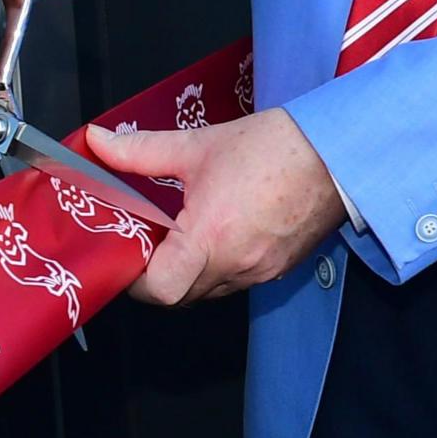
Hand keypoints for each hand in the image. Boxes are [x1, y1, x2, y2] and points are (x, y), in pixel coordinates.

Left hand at [87, 110, 349, 305]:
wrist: (340, 152)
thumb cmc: (274, 147)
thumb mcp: (198, 146)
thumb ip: (140, 150)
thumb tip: (96, 141)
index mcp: (209, 238)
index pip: (156, 289)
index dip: (134, 277)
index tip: (128, 250)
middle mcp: (235, 265)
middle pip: (178, 296)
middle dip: (158, 275)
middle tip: (152, 239)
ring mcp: (260, 272)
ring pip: (207, 291)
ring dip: (190, 272)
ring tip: (187, 233)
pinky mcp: (280, 269)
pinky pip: (236, 281)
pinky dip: (220, 266)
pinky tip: (223, 232)